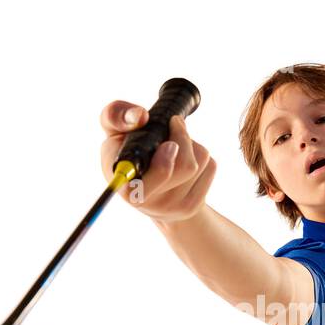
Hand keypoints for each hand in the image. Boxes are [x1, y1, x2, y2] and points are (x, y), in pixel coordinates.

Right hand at [99, 100, 216, 222]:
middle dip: (183, 138)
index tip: (170, 145)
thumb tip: (140, 116)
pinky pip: (209, 168)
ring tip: (176, 145)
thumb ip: (116, 116)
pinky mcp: (193, 206)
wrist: (150, 186)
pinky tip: (185, 158)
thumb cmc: (129, 153)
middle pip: (185, 167)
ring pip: (199, 162)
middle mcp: (147, 202)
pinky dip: (201, 155)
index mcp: (125, 186)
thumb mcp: (114, 131)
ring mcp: (171, 208)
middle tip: (174, 124)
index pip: (143, 187)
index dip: (162, 166)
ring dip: (191, 144)